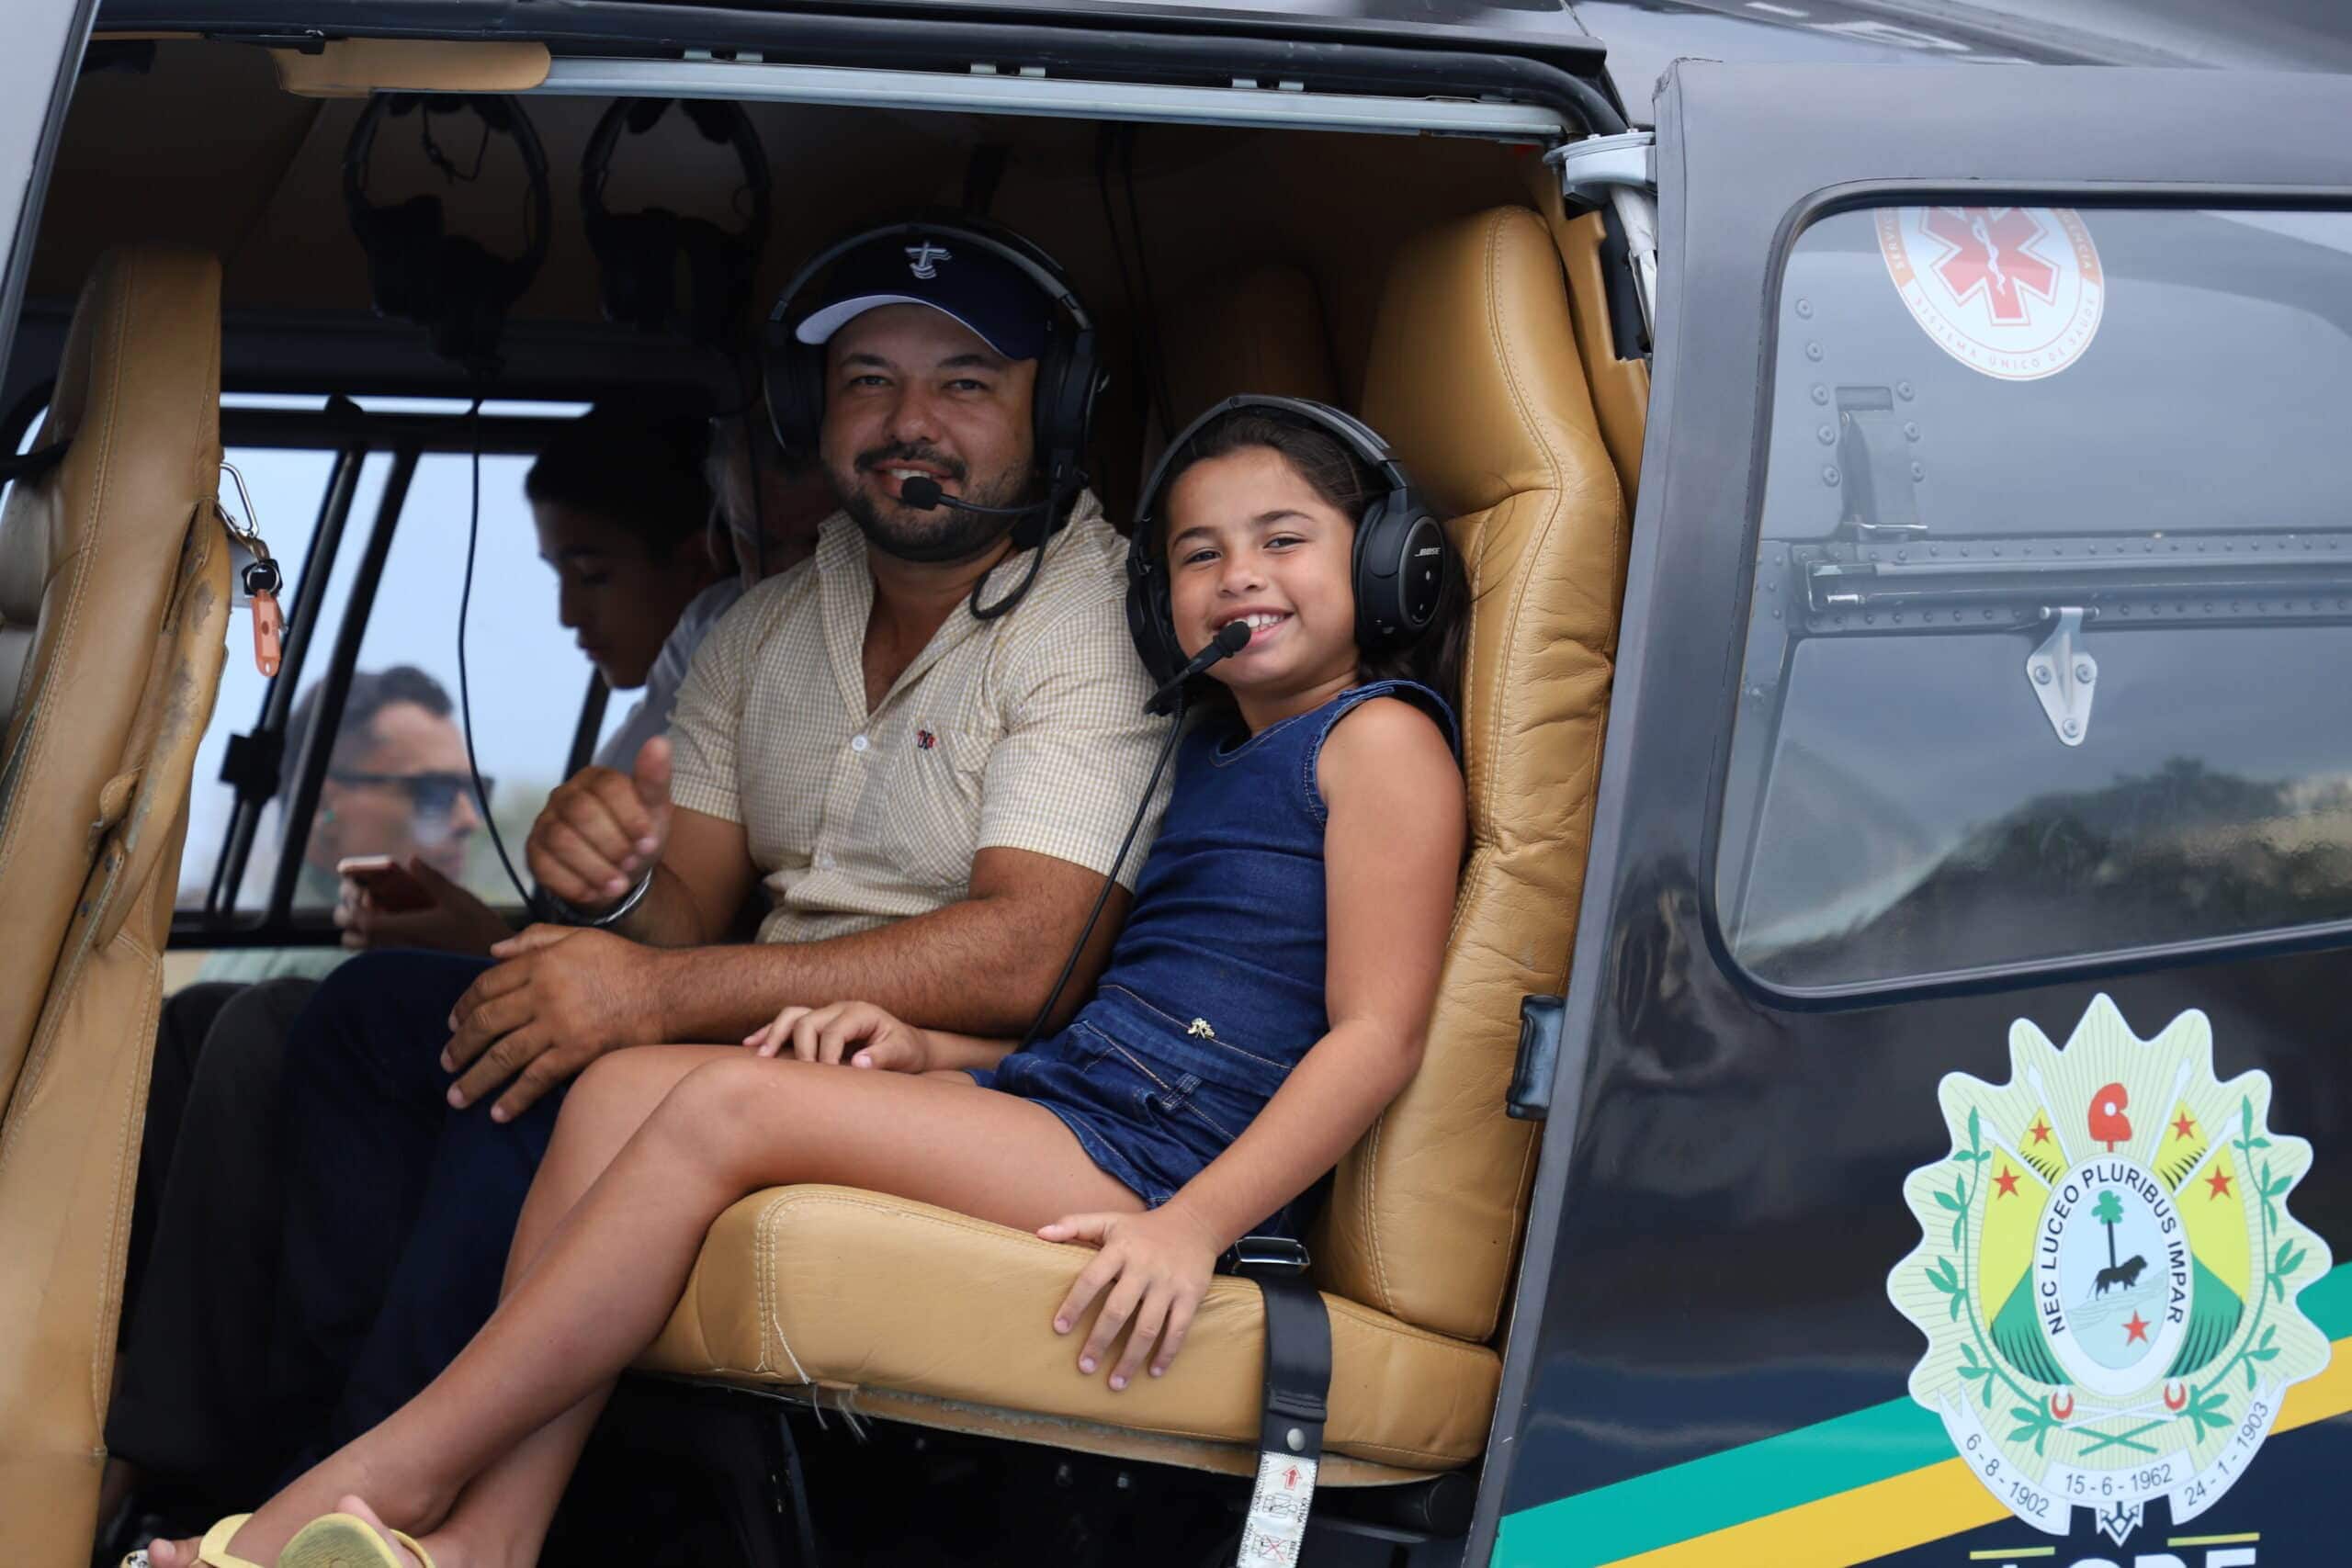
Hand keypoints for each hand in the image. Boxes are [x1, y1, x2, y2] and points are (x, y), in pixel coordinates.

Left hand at [336, 858, 512, 955]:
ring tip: (374, 918)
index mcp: (409, 928)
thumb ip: (431, 879)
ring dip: (363, 935)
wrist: (496, 961)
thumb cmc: (479, 928)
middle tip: (360, 906)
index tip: (359, 895)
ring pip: (368, 950)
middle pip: (358, 940)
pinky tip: (394, 930)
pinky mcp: (413, 965)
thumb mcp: (458, 897)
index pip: (366, 922)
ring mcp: (406, 958)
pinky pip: (384, 956)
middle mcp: (401, 946)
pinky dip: (378, 943)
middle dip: (351, 924)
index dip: (355, 910)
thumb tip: (412, 859)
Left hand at [442, 924, 670, 1120]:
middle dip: (460, 1047)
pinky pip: (535, 1079)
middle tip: (446, 1064)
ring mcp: (558, 1025)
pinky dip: (513, 1098)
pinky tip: (498, 1113)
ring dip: (475, 1079)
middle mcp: (542, 993)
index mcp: (540, 963)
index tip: (452, 1024)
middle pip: (486, 1023)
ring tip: (458, 1097)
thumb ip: (536, 939)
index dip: (462, 1007)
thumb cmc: (626, 962)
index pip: (486, 987)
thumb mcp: (580, 937)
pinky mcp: (576, 1052)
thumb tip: (493, 950)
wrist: (667, 990)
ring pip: (502, 1056)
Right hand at [526, 736, 674, 912]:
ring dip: (595, 867)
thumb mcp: (655, 812)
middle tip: (632, 864)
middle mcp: (565, 795)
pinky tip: (595, 892)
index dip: (630, 817)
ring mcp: (545, 823)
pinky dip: (574, 884)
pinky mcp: (534, 852)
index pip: (607, 787)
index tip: (648, 842)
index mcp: (596, 779)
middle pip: (582, 813)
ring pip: (562, 840)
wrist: (620, 875)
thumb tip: (659, 741)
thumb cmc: (637, 836)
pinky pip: (544, 866)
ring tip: (618, 884)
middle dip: (612, 844)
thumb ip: (656, 779)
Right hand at [744, 1001, 930, 1070]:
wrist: (907, 1046)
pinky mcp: (817, 1025)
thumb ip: (882, 1056)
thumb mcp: (902, 1053)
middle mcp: (839, 1009)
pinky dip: (769, 1032)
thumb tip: (857, 1063)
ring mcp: (825, 1014)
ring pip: (792, 1015)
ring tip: (761, 1056)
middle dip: (800, 1047)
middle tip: (800, 1075)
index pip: (834, 1030)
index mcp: (860, 1013)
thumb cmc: (905, 1050)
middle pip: (807, 1020)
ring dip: (774, 1034)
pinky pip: (787, 1022)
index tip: (826, 1077)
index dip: (827, 1055)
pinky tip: (751, 1045)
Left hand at [1041, 1204, 1223, 1388]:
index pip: (1091, 1279)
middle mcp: (1144, 1267)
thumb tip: (1039, 1233)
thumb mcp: (1109, 1220)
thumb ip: (1074, 1225)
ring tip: (1114, 1383)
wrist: (1194, 1224)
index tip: (1059, 1329)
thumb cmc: (1142, 1229)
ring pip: (1147, 1327)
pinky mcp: (1190, 1295)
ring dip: (1131, 1358)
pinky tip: (1153, 1372)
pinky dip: (1166, 1353)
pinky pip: (1177, 1329)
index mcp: (1120, 1249)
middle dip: (1099, 1341)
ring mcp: (1168, 1284)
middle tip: (1084, 1367)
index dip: (1074, 1305)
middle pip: (1118, 1310)